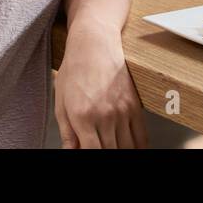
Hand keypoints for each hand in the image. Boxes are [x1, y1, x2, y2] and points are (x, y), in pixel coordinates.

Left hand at [54, 23, 146, 148]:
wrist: (95, 44)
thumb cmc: (75, 70)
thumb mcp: (61, 102)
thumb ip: (67, 133)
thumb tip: (71, 153)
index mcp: (83, 117)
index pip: (92, 153)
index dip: (93, 159)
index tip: (91, 155)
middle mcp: (105, 116)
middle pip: (111, 151)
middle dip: (107, 155)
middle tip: (102, 149)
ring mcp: (122, 111)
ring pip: (127, 147)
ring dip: (121, 152)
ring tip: (115, 148)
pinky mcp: (135, 105)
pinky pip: (141, 135)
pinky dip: (139, 147)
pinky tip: (134, 149)